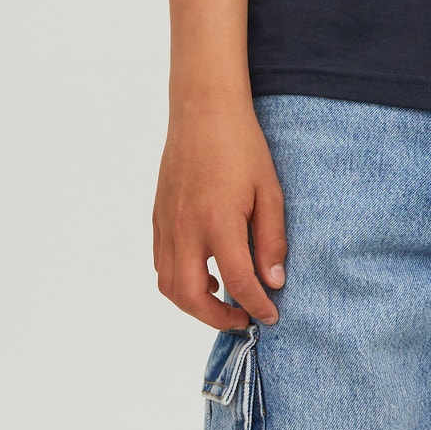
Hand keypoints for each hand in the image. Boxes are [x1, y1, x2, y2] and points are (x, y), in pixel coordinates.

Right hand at [153, 101, 287, 329]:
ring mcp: (166, 224)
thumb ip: (272, 240)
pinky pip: (161, 263)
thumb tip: (274, 282)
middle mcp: (185, 228)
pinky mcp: (157, 217)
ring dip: (193, 304)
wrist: (203, 110)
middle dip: (216, 319)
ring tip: (223, 298)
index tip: (271, 315)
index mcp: (218, 221)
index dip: (257, 305)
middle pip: (190, 297)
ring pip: (168, 285)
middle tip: (243, 317)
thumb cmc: (242, 146)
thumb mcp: (269, 190)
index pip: (238, 282)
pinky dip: (178, 281)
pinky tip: (203, 272)